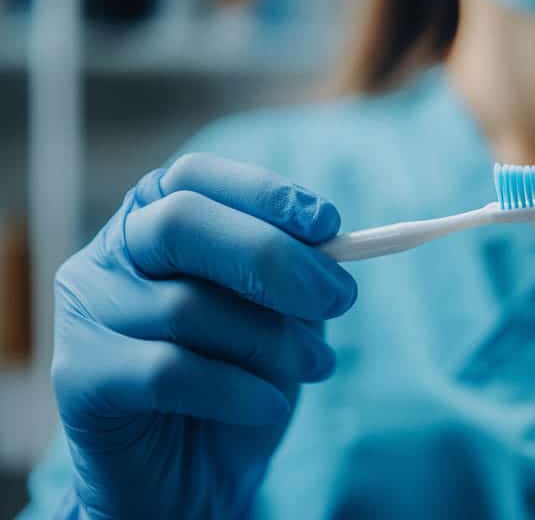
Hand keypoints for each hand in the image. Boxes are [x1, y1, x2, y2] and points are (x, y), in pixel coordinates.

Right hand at [51, 153, 356, 518]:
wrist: (193, 474)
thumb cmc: (239, 377)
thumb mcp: (281, 315)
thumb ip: (297, 272)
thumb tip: (334, 244)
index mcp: (155, 220)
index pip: (196, 177)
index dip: (264, 194)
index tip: (329, 226)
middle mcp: (110, 254)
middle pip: (181, 222)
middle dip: (271, 258)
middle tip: (337, 298)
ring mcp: (87, 311)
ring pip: (188, 307)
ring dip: (273, 342)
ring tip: (314, 367)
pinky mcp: (80, 375)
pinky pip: (170, 371)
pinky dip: (237, 389)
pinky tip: (268, 404)